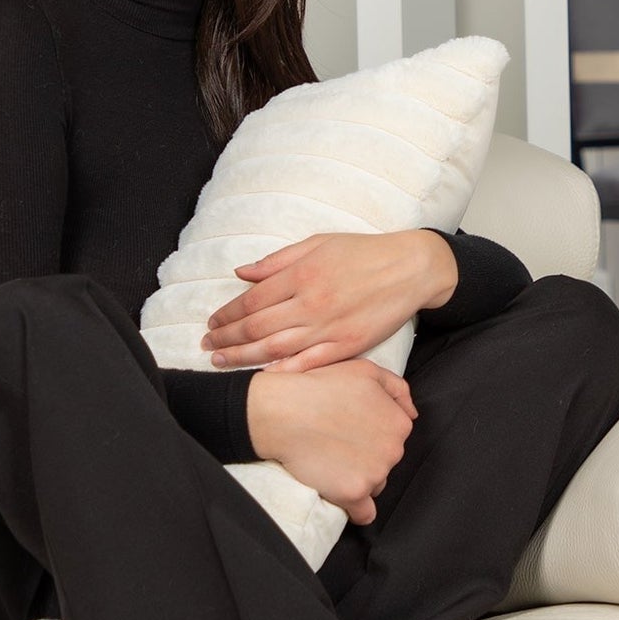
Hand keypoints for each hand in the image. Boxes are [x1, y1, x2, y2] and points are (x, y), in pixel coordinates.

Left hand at [201, 230, 458, 372]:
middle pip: (257, 327)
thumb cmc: (364, 252)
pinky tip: (263, 376)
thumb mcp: (318, 243)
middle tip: (207, 345)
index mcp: (302, 274)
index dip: (227, 314)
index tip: (212, 322)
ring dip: (243, 357)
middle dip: (227, 338)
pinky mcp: (348, 346)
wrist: (411, 269)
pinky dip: (284, 371)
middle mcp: (312, 302)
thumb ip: (277, 260)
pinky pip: (309, 363)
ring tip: (221, 362)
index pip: (252, 300)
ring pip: (276, 348)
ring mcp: (330, 328)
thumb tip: (241, 273)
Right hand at [244, 361, 415, 525]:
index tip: (351, 429)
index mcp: (399, 423)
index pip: (395, 438)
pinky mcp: (353, 493)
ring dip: (359, 479)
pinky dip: (356, 510)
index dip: (373, 433)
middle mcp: (394, 450)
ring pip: (375, 485)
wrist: (281, 411)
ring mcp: (375, 474)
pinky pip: (365, 514)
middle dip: (367, 456)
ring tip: (330, 461)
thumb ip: (397, 389)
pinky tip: (342, 497)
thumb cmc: (318, 387)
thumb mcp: (365, 370)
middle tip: (337, 443)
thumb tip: (412, 413)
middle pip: (386, 463)